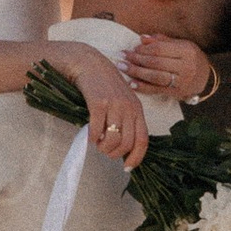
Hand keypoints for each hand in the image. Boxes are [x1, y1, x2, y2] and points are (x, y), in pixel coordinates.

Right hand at [47, 39, 147, 169]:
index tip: (126, 167)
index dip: (136, 157)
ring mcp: (114, 105)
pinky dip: (91, 137)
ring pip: (112, 139)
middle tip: (104, 151)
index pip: (142, 140)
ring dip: (102, 147)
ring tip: (97, 143)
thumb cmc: (104, 85)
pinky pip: (96, 129)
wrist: (88, 63)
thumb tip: (123, 147)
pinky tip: (88, 135)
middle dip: (114, 153)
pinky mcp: (98, 102)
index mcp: (137, 110)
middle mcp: (129, 108)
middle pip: (127, 143)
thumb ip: (126, 120)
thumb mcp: (122, 101)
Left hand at [124, 34, 212, 100]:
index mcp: (186, 51)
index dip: (144, 49)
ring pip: (155, 77)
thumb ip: (162, 41)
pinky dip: (142, 87)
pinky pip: (156, 90)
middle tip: (122, 56)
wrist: (205, 77)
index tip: (132, 48)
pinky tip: (131, 83)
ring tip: (122, 67)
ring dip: (136, 72)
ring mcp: (181, 81)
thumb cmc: (190, 57)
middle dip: (136, 59)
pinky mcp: (176, 93)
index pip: (160, 49)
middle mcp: (185, 67)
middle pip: (156, 63)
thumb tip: (142, 38)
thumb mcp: (181, 44)